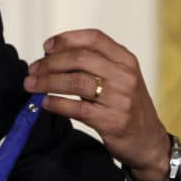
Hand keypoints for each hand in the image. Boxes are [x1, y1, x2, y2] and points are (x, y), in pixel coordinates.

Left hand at [24, 29, 170, 180]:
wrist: (148, 142)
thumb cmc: (127, 107)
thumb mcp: (120, 78)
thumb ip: (95, 65)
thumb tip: (51, 57)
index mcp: (126, 60)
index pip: (93, 39)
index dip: (66, 39)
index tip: (46, 47)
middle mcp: (124, 76)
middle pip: (80, 58)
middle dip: (50, 63)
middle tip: (33, 70)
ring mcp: (120, 98)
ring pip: (76, 82)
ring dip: (48, 82)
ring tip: (32, 85)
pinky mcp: (112, 120)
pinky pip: (77, 108)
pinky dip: (57, 104)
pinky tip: (45, 102)